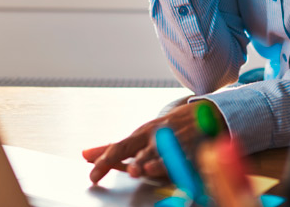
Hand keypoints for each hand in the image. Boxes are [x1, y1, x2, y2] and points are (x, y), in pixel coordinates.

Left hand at [82, 101, 227, 184]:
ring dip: (157, 163)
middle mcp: (158, 138)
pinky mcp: (195, 151)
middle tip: (131, 170)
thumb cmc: (167, 128)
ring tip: (147, 169)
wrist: (204, 113)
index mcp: (142, 135)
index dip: (105, 161)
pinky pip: (189, 160)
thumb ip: (114, 149)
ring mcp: (177, 144)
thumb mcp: (140, 136)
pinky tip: (180, 172)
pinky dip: (183, 165)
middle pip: (144, 152)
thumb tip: (85, 154)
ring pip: (166, 155)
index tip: (93, 176)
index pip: (120, 148)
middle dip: (137, 162)